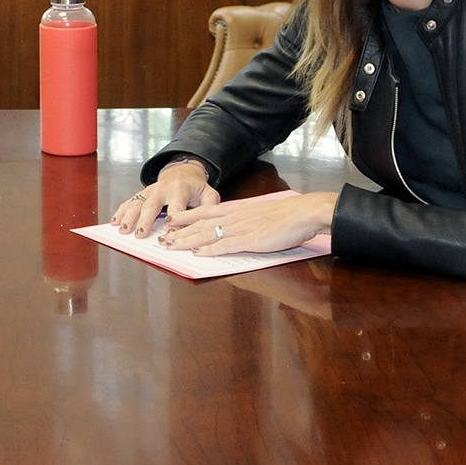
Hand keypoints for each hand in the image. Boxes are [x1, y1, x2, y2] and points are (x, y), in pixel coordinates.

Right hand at [111, 157, 218, 236]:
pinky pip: (130, 202)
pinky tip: (114, 222)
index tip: (170, 234)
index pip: (176, 208)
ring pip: (137, 203)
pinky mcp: (142, 194)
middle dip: (145, 220)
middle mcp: (162, 189)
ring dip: (129, 217)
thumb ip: (209, 208)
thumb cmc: (195, 187)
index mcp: (179, 189)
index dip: (173, 222)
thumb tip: (204, 225)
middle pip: (151, 205)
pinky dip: (121, 211)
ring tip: (123, 230)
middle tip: (139, 234)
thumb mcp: (208, 194)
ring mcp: (150, 191)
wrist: (183, 171)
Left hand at [157, 188, 336, 255]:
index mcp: (236, 209)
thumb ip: (243, 218)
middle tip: (161, 237)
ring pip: (208, 234)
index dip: (185, 217)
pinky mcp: (251, 240)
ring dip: (187, 241)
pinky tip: (199, 254)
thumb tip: (232, 226)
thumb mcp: (258, 212)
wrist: (304, 212)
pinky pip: (227, 246)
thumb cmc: (285, 214)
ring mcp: (241, 228)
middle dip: (179, 231)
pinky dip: (211, 250)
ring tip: (171, 246)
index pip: (204, 212)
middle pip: (200, 224)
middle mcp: (234, 217)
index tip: (169, 220)